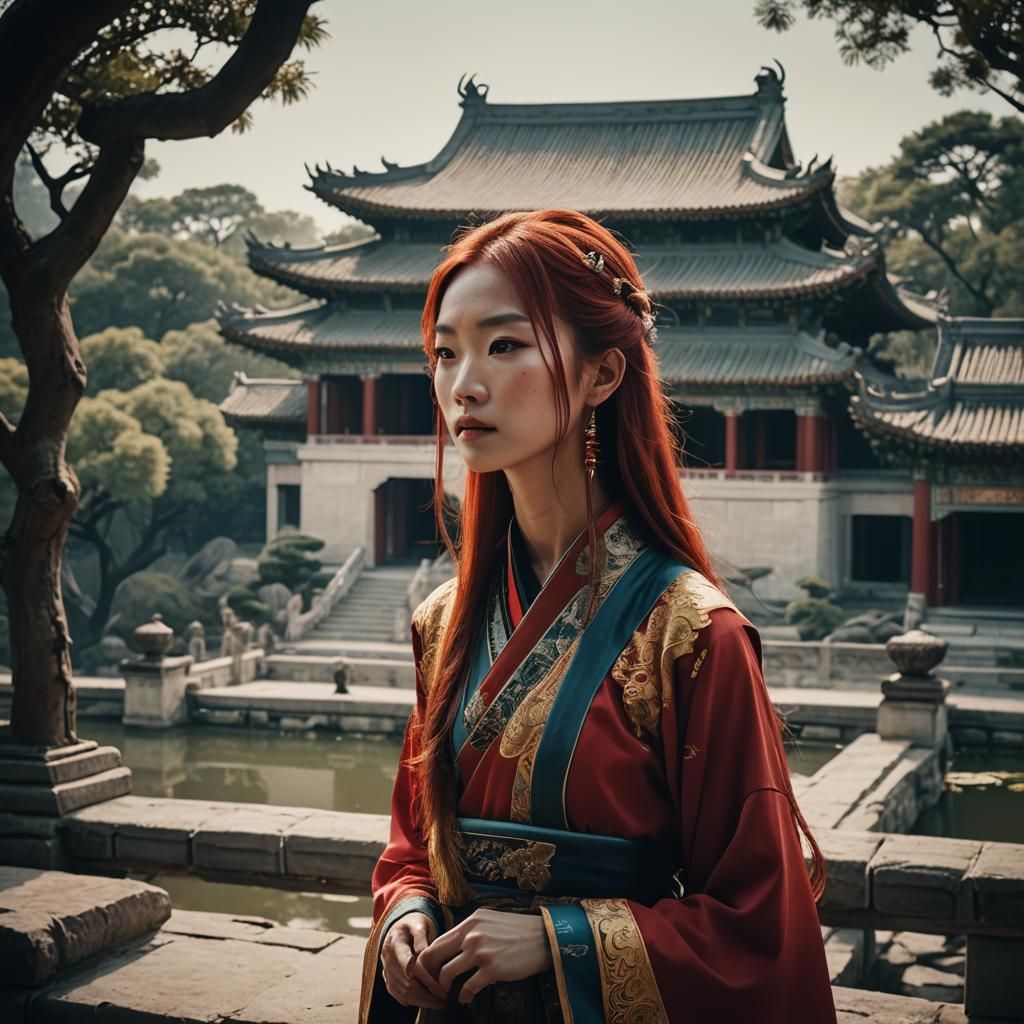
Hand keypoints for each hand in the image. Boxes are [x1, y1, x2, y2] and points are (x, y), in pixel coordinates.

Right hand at [380, 911, 447, 1009]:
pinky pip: (397, 994)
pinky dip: (411, 1001)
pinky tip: (424, 1002)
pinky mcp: (387, 977)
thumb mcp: (419, 923)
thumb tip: (423, 952)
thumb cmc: (413, 924)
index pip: (408, 963)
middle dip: (426, 993)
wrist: (399, 927)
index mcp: (395, 942)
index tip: (438, 987)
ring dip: (420, 1001)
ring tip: (437, 1003)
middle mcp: (387, 957)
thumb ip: (421, 935)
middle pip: (406, 981)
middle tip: (444, 999)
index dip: (423, 977)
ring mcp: (386, 969)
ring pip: (401, 991)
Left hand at [413, 907, 553, 1004]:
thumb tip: (451, 947)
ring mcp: (481, 951)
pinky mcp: (492, 968)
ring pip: (447, 974)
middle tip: (434, 987)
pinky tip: (465, 998)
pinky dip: (463, 996)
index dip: (428, 961)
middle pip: (434, 957)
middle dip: (429, 976)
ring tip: (449, 994)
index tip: (430, 973)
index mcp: (470, 922)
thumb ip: (470, 931)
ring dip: (444, 989)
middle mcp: (472, 934)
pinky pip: (467, 987)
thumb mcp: (490, 921)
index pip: (437, 942)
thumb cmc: (517, 931)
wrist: (544, 938)